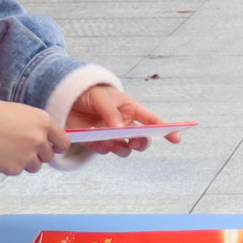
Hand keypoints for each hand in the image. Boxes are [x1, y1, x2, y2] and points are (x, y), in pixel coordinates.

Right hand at [0, 100, 64, 174]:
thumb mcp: (22, 112)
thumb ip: (38, 125)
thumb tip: (47, 138)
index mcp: (44, 122)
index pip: (63, 142)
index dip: (57, 146)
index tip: (52, 147)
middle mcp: (39, 139)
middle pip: (48, 156)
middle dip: (38, 153)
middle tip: (22, 145)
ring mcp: (28, 155)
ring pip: (35, 166)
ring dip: (25, 161)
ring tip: (9, 149)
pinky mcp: (15, 168)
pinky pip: (18, 170)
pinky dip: (10, 165)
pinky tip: (1, 153)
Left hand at [59, 83, 176, 157]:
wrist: (65, 97)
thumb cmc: (88, 93)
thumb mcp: (101, 98)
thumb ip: (111, 113)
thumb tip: (120, 129)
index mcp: (130, 109)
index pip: (152, 120)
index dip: (166, 129)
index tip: (177, 138)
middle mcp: (124, 124)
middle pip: (140, 140)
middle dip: (141, 143)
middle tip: (134, 143)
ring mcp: (110, 135)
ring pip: (123, 149)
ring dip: (120, 148)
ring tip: (110, 142)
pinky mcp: (95, 142)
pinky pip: (104, 150)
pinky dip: (101, 147)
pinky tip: (95, 139)